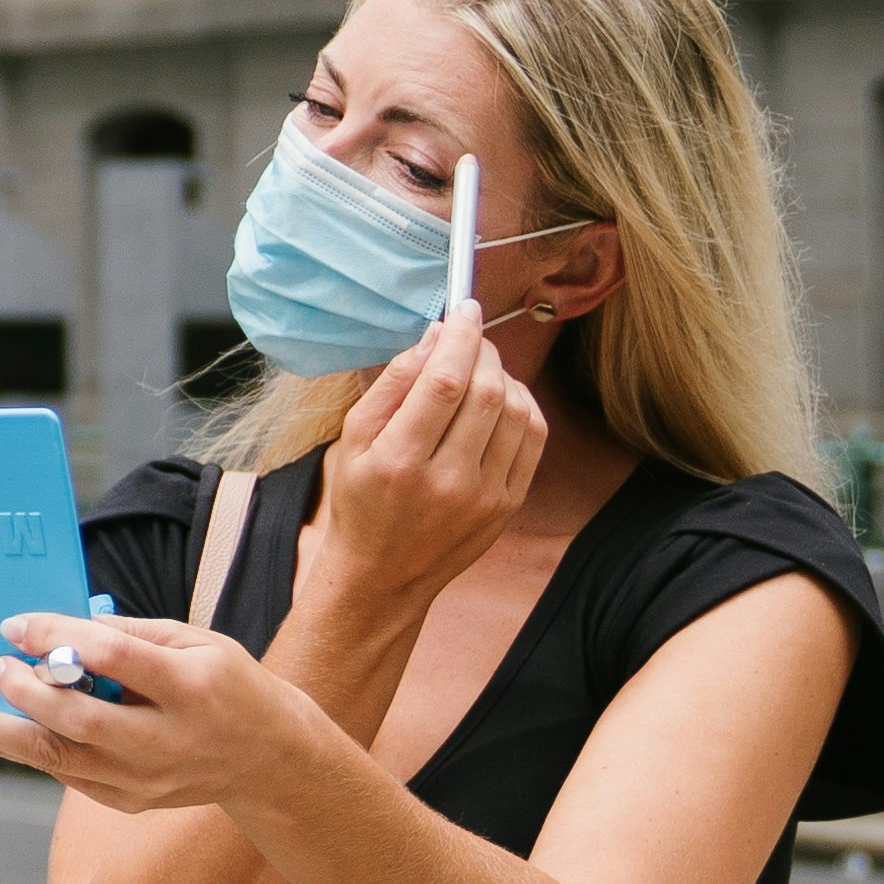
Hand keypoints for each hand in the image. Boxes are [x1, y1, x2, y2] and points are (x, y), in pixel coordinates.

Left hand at [0, 609, 316, 812]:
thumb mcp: (196, 641)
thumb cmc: (227, 684)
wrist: (268, 759)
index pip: (115, 661)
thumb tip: (56, 629)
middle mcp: (165, 742)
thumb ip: (129, 634)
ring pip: (56, 759)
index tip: (14, 626)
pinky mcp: (126, 801)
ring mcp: (144, 781)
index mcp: (190, 689)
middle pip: (78, 722)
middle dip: (22, 694)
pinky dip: (15, 752)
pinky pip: (61, 775)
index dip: (59, 640)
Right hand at [297, 309, 545, 641]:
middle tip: (471, 335)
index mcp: (400, 459)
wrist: (383, 575)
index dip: (461, 336)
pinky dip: (523, 405)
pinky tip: (502, 397)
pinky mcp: (508, 505)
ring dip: (504, 375)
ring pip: (516, 412)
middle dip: (484, 350)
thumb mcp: (351, 440)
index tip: (465, 309)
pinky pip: (532, 439)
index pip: (445, 381)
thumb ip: (391, 386)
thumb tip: (433, 338)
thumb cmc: (359, 500)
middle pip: (487, 391)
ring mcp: (485, 496)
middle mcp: (448, 479)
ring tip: (482, 366)